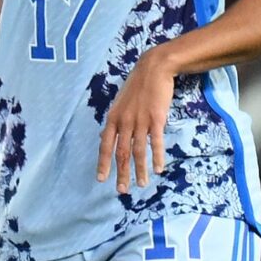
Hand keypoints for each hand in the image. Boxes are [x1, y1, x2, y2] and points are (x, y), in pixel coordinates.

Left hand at [98, 49, 175, 193]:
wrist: (153, 69)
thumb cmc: (137, 86)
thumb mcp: (120, 104)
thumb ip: (115, 122)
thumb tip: (105, 137)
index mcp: (113, 119)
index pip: (105, 146)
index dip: (103, 163)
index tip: (101, 179)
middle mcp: (124, 122)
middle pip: (120, 153)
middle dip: (120, 173)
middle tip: (121, 190)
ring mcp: (140, 121)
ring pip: (137, 151)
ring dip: (139, 170)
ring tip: (142, 184)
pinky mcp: (156, 119)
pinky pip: (155, 142)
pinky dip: (157, 156)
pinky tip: (159, 168)